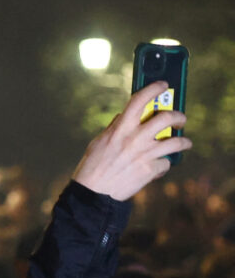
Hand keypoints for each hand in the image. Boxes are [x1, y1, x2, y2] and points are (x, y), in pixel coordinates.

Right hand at [72, 81, 191, 201]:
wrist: (95, 193)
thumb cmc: (93, 166)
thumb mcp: (100, 142)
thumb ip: (114, 128)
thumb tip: (124, 117)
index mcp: (120, 128)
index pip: (139, 100)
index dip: (153, 88)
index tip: (163, 84)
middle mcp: (135, 138)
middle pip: (166, 117)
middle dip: (178, 116)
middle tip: (179, 120)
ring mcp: (145, 154)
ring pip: (176, 142)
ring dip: (184, 141)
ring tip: (184, 142)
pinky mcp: (151, 169)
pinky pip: (165, 163)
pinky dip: (163, 164)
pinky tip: (157, 167)